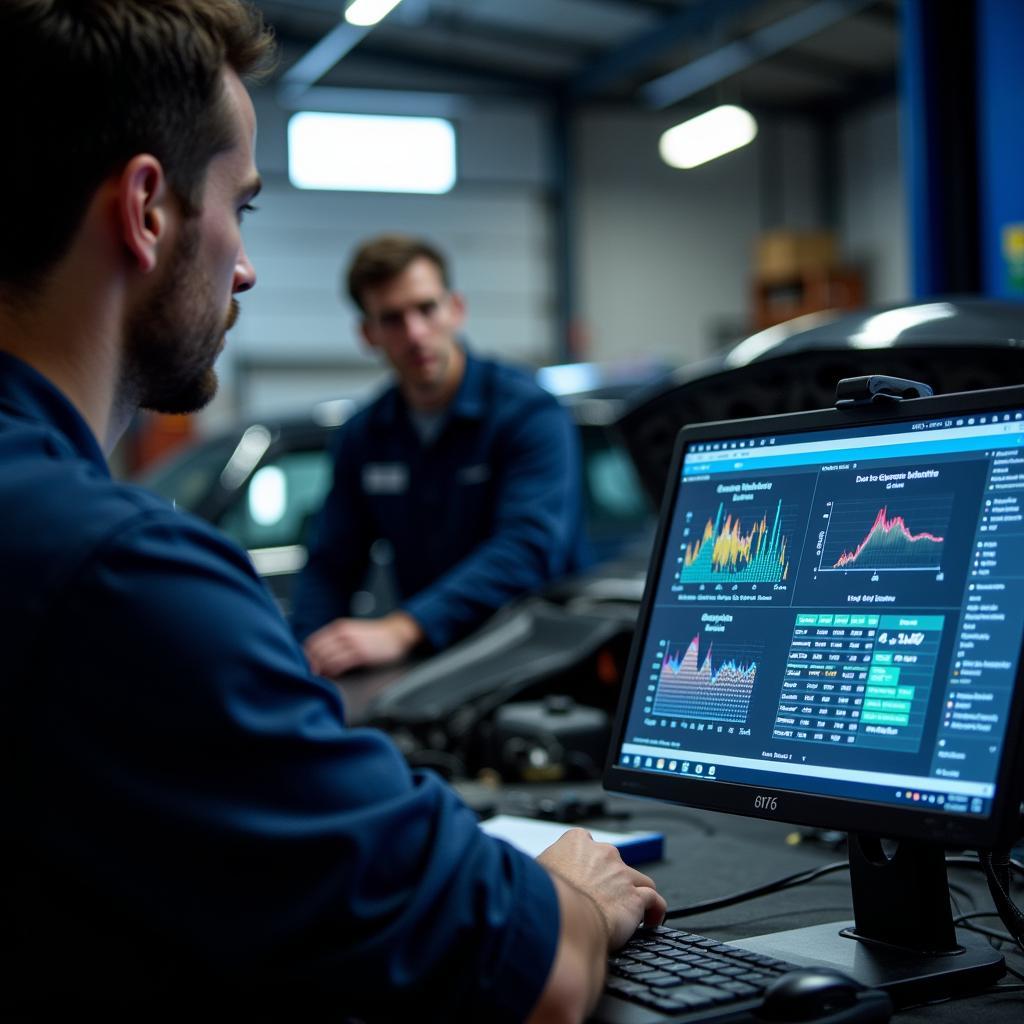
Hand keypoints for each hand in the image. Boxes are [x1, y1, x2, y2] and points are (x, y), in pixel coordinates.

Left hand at [303, 612, 423, 677]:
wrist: (395, 633)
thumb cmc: (374, 637)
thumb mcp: (352, 632)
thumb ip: (336, 641)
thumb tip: (319, 656)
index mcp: (339, 628)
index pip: (313, 642)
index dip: (306, 656)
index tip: (304, 666)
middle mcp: (343, 634)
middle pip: (317, 651)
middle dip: (311, 664)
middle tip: (309, 675)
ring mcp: (352, 643)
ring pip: (326, 658)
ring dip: (320, 669)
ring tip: (319, 677)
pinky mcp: (361, 654)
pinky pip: (339, 664)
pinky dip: (332, 671)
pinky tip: (332, 676)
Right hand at [537, 828, 665, 949]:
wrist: (563, 920)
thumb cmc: (545, 898)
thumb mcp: (534, 873)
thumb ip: (542, 869)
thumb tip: (537, 875)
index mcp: (576, 842)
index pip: (585, 844)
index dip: (585, 862)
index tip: (583, 875)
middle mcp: (603, 853)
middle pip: (612, 862)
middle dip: (609, 879)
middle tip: (600, 899)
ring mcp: (622, 875)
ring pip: (637, 879)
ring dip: (634, 892)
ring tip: (629, 908)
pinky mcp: (635, 898)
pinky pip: (654, 900)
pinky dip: (655, 910)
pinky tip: (651, 919)